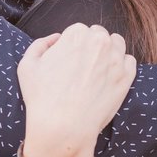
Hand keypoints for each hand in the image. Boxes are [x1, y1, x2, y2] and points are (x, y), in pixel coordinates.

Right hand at [16, 24, 136, 156]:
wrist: (63, 126)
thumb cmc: (42, 97)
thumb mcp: (27, 65)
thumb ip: (40, 45)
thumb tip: (56, 39)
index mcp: (76, 34)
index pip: (78, 30)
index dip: (71, 45)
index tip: (67, 59)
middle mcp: (99, 42)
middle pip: (98, 34)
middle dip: (91, 46)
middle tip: (81, 66)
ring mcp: (116, 59)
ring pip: (116, 44)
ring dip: (108, 51)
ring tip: (96, 70)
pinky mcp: (127, 76)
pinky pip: (129, 61)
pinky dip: (120, 66)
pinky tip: (107, 78)